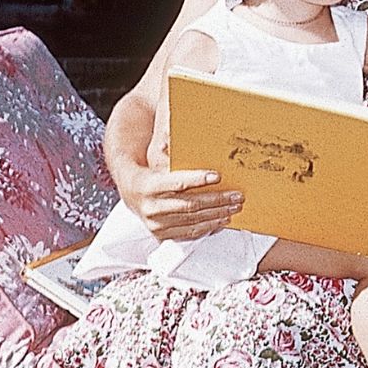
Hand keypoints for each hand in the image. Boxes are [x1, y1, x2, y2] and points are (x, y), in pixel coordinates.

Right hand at [115, 132, 241, 242]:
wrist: (130, 192)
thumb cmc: (148, 173)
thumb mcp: (154, 159)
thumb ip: (168, 149)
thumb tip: (177, 133)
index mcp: (148, 186)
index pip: (177, 183)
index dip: (198, 180)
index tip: (218, 176)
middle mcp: (151, 207)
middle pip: (190, 205)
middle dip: (217, 200)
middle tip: (236, 195)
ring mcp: (156, 224)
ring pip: (193, 221)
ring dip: (217, 214)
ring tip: (234, 206)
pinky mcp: (162, 235)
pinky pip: (190, 233)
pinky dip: (208, 226)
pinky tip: (222, 219)